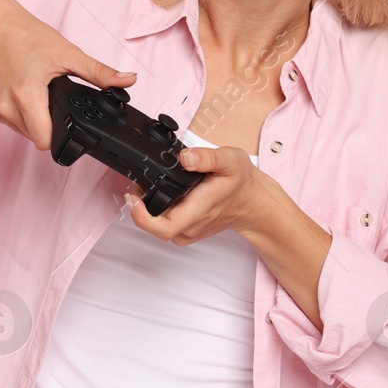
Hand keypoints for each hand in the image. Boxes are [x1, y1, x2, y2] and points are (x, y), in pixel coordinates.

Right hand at [0, 0, 134, 150]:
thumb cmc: (24, 35)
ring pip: (26, 132)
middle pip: (37, 138)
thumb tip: (128, 80)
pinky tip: (30, 94)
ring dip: (38, 122)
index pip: (46, 141)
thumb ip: (99, 73)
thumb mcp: (67, 53)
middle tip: (57, 100)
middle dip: (52, 126)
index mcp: (26, 97)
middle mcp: (7, 108)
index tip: (70, 119)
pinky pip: (15, 123)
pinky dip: (25, 114)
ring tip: (42, 94)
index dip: (62, 133)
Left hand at [123, 145, 269, 243]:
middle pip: (155, 226)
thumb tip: (184, 158)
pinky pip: (166, 225)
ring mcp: (190, 230)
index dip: (141, 217)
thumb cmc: (243, 182)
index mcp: (200, 208)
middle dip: (139, 206)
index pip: (164, 227)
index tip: (134, 199)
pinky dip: (157, 212)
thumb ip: (207, 157)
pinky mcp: (188, 230)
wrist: (254, 202)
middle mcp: (192, 224)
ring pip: (159, 225)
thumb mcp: (230, 160)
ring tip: (146, 186)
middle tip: (137, 184)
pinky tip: (160, 195)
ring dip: (147, 209)